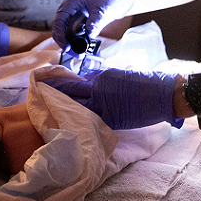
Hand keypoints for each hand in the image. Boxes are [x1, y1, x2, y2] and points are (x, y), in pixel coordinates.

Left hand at [42, 68, 178, 129]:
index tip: (47, 85)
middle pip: (70, 91)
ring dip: (61, 109)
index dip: (60, 83)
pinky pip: (91, 120)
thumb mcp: (120, 74)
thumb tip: (88, 83)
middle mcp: (98, 88)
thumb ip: (102, 79)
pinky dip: (79, 122)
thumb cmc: (145, 82)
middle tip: (36, 94)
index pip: (75, 80)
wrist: (164, 93)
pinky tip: (67, 126)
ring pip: (77, 106)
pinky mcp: (112, 118)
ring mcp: (104, 104)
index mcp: (101, 76)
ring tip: (44, 111)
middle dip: (53, 93)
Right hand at [50, 0, 133, 51]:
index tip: (67, 46)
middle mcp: (68, 13)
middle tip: (76, 54)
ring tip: (80, 54)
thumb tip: (89, 33)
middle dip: (65, 43)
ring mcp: (73, 20)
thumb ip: (96, 20)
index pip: (58, 21)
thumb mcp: (103, 8)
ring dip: (71, 46)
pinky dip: (77, 45)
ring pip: (65, 36)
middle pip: (59, 31)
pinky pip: (74, 38)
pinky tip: (82, 51)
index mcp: (70, 5)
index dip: (60, 35)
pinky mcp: (79, 27)